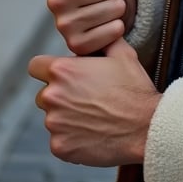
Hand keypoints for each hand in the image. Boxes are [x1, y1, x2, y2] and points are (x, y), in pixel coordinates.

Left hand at [29, 37, 160, 166]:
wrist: (146, 127)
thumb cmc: (134, 89)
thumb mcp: (122, 54)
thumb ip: (102, 40)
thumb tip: (96, 34)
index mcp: (63, 70)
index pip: (36, 66)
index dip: (47, 69)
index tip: (62, 75)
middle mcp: (52, 96)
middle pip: (43, 94)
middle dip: (60, 95)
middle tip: (86, 98)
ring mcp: (54, 124)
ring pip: (52, 118)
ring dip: (67, 117)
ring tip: (94, 117)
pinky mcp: (60, 147)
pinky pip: (59, 140)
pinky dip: (73, 138)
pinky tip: (94, 133)